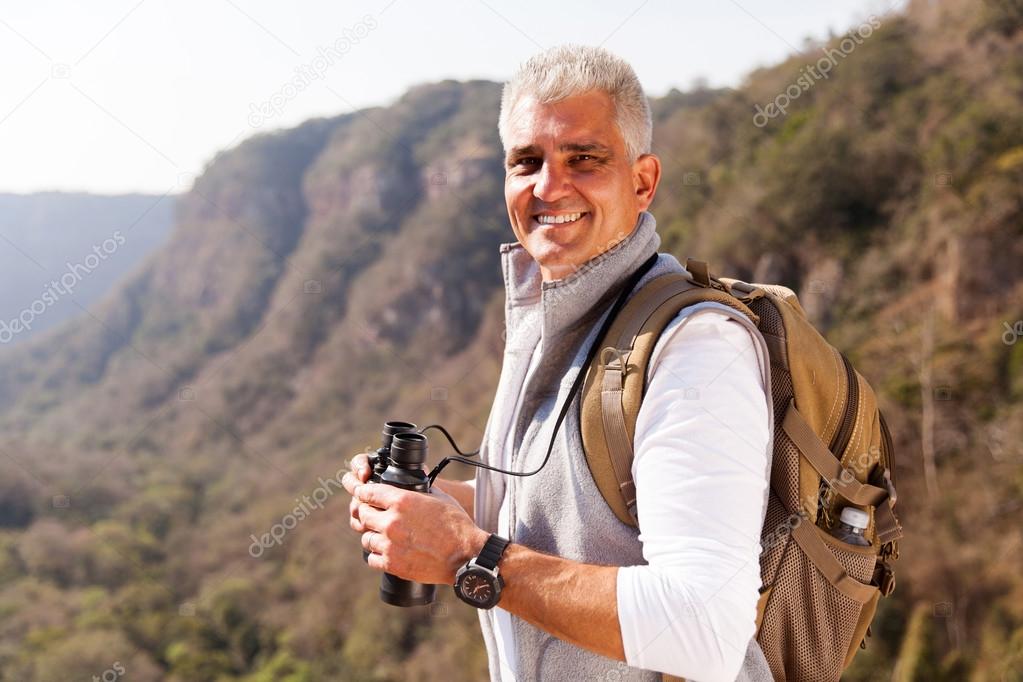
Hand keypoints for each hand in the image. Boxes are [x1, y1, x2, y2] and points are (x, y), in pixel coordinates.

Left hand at [342, 466, 487, 584]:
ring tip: (383, 536)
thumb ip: (420, 490)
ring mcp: (390, 544)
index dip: (363, 492)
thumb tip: (412, 484)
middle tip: (374, 516)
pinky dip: (377, 555)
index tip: (363, 495)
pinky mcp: (392, 564)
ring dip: (373, 535)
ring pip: (365, 538)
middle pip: (362, 514)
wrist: (465, 556)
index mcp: (402, 501)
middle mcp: (391, 522)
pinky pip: (371, 558)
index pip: (368, 492)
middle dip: (366, 513)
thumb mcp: (439, 498)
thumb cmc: (456, 526)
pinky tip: (387, 552)